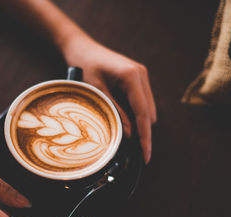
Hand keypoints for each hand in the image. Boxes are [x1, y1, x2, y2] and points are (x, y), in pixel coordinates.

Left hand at [62, 37, 156, 163]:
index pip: (143, 113)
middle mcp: (141, 74)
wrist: (81, 47)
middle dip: (145, 132)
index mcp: (132, 76)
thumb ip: (115, 112)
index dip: (145, 136)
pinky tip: (127, 121)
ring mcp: (141, 74)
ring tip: (131, 139)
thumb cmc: (84, 66)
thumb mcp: (97, 92)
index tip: (146, 155)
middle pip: (149, 112)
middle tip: (138, 153)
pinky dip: (138, 113)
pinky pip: (143, 100)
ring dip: (141, 123)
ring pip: (148, 107)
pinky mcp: (138, 76)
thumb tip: (129, 134)